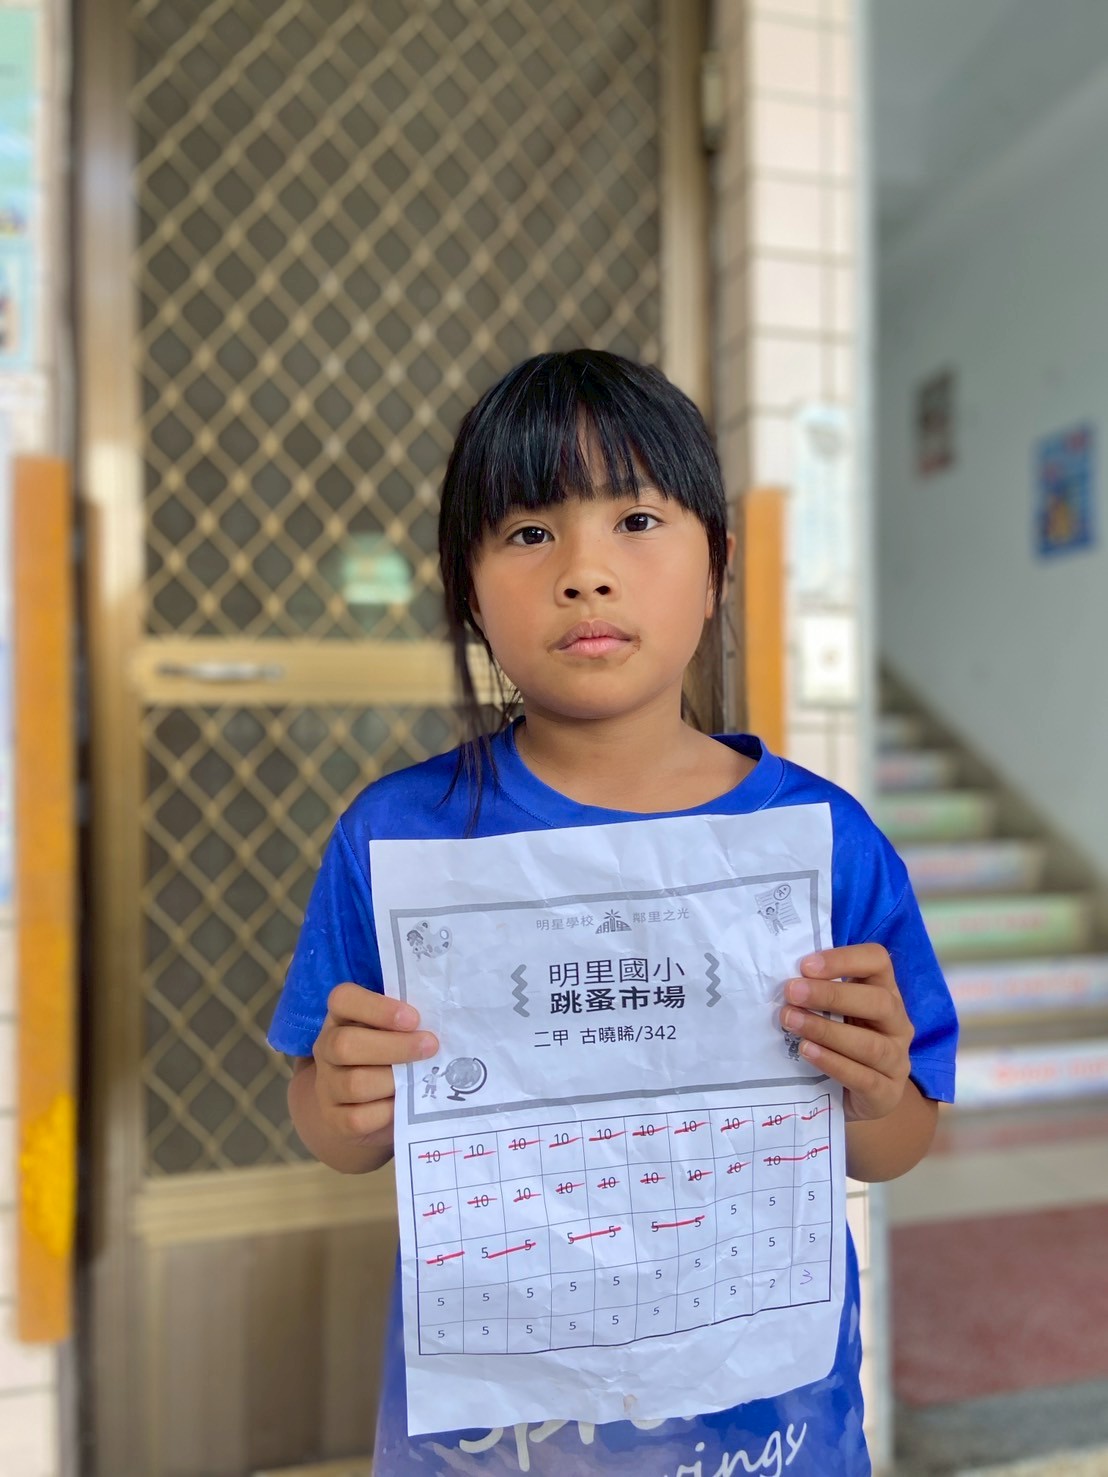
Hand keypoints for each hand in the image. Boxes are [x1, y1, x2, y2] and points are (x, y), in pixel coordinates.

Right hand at [312, 984, 438, 1146]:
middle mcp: (326, 1049)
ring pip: (354, 1083)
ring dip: (394, 1080)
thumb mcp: (390, 1032)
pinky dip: (387, 1112)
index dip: (378, 1008)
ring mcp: (327, 1086)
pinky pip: (358, 1118)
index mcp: (340, 1018)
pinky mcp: (335, 1120)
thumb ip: (406, 1024)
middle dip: (394, 1046)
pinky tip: (406, 1103)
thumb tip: (443, 1022)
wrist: (356, 1108)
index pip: (343, 999)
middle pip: (345, 1044)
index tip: (414, 1018)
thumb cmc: (385, 1057)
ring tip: (420, 1077)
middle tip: (431, 1046)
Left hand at [780, 944, 912, 1123]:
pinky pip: (864, 1078)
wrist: (855, 1098)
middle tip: (792, 992)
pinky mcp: (888, 1093)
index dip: (844, 959)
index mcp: (886, 993)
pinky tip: (806, 1052)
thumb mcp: (833, 1014)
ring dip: (826, 1030)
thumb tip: (785, 981)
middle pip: (879, 1002)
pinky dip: (833, 1063)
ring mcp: (897, 1060)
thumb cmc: (839, 1044)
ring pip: (870, 1044)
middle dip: (831, 995)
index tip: (805, 966)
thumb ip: (818, 995)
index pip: (878, 962)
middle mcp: (897, 1024)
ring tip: (791, 1022)